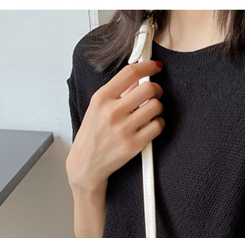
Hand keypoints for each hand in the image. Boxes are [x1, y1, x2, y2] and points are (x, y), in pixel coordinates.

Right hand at [66, 60, 164, 193]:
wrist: (86, 163)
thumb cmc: (93, 133)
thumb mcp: (97, 107)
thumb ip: (118, 91)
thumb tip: (139, 77)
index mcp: (101, 98)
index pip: (130, 73)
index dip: (147, 66)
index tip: (155, 67)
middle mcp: (112, 112)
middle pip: (148, 89)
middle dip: (156, 89)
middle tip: (154, 94)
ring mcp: (124, 129)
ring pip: (156, 107)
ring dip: (158, 107)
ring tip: (151, 112)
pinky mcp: (134, 145)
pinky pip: (158, 126)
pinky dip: (158, 123)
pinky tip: (151, 125)